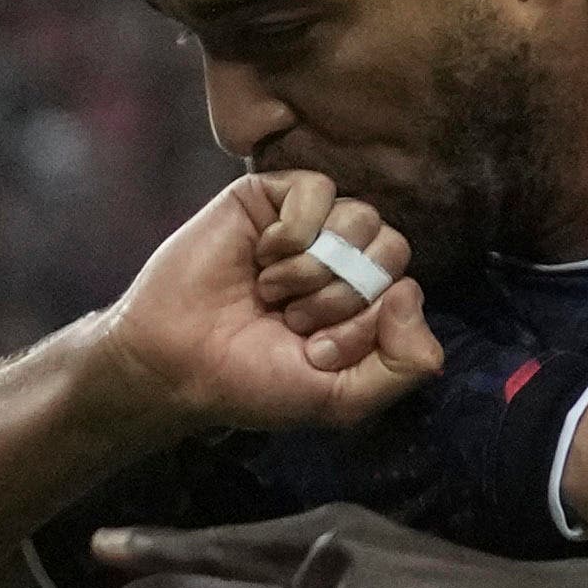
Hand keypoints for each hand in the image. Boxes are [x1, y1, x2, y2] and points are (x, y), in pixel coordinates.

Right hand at [92, 172, 433, 433]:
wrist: (177, 362)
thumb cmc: (254, 381)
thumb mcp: (343, 398)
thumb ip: (402, 366)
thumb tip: (410, 293)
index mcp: (366, 303)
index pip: (405, 292)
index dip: (365, 326)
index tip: (315, 353)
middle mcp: (344, 259)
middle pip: (390, 248)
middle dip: (344, 296)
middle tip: (294, 321)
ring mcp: (310, 225)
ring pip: (360, 218)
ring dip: (314, 268)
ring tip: (272, 293)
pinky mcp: (271, 197)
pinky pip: (318, 189)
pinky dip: (294, 231)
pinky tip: (263, 257)